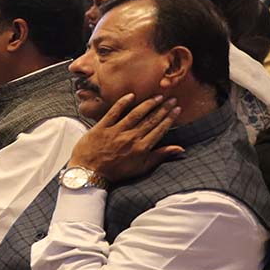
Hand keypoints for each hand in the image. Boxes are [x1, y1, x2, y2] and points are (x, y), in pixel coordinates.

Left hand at [68, 93, 182, 183]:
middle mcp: (131, 138)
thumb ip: (159, 156)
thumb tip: (179, 148)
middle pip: (151, 119)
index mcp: (142, 148)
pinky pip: (114, 112)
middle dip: (163, 108)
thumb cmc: (115, 172)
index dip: (170, 118)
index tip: (177, 108)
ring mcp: (116, 131)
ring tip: (158, 95)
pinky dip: (122, 103)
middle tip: (171, 98)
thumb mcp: (141, 168)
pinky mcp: (102, 127)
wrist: (89, 173)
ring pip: (136, 114)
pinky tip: (131, 95)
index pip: (160, 129)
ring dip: (148, 103)